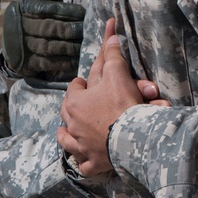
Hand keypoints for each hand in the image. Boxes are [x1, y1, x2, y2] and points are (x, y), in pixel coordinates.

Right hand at [2, 0, 84, 78]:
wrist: (8, 43)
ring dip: (70, 47)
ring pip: (49, 47)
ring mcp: (25, 47)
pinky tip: (77, 60)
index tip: (83, 13)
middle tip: (86, 30)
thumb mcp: (31, 0)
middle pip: (49, 28)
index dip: (67, 11)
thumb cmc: (29, 17)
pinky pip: (48, 63)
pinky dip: (64, 62)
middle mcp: (23, 28)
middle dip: (70, 29)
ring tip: (85, 45)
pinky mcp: (29, 63)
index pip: (48, 9)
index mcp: (25, 9)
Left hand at [57, 19, 167, 176]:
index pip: (75, 86)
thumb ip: (113, 55)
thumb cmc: (122, 105)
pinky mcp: (92, 162)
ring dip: (66, 132)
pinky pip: (82, 162)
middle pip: (67, 111)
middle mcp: (72, 124)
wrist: (131, 139)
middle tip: (79, 101)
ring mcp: (80, 145)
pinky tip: (81, 157)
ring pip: (66, 138)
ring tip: (66, 129)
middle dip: (72, 106)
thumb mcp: (118, 74)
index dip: (81, 82)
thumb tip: (111, 35)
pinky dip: (82, 159)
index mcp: (76, 102)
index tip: (84, 80)